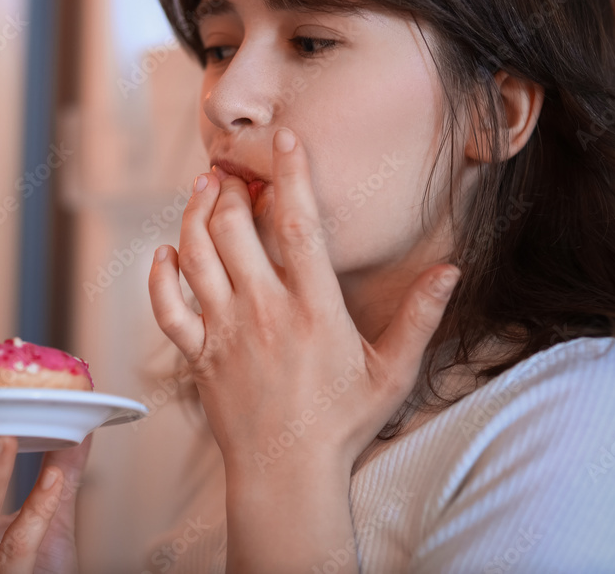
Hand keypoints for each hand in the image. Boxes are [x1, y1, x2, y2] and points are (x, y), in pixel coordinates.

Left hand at [148, 127, 459, 472]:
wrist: (287, 474)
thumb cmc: (342, 423)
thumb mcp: (393, 372)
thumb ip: (420, 316)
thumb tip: (452, 269)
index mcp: (313, 309)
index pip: (298, 225)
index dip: (290, 175)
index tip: (285, 139)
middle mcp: (263, 312)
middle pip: (233, 229)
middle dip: (230, 188)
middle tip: (233, 169)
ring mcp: (224, 332)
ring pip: (197, 256)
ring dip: (194, 214)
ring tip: (202, 187)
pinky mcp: (199, 355)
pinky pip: (168, 306)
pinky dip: (161, 275)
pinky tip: (166, 252)